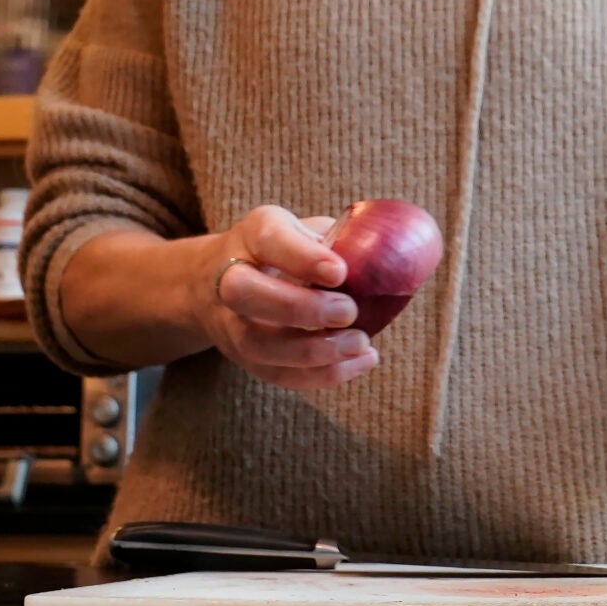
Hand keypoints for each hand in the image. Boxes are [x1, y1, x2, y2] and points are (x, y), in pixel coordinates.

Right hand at [191, 205, 380, 390]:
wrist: (216, 281)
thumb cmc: (284, 251)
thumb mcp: (306, 230)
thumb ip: (339, 239)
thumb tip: (389, 258)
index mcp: (253, 234)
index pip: (268, 239)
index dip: (303, 258)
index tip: (340, 272)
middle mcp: (229, 277)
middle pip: (246, 294)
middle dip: (299, 307)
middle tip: (348, 312)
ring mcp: (231, 322)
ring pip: (258, 345)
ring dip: (314, 351)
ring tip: (361, 344)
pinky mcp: (244, 357)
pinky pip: (276, 374)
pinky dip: (321, 375)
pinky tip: (359, 362)